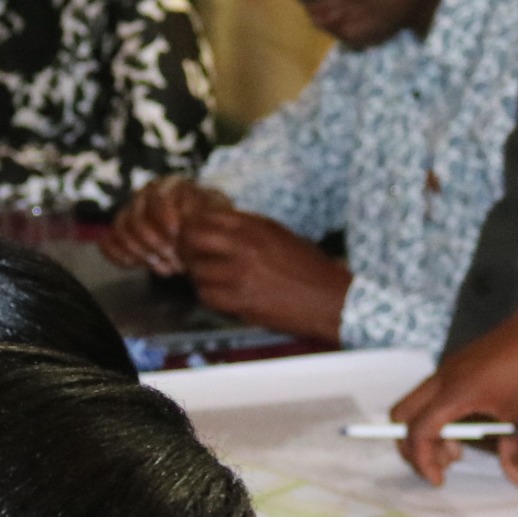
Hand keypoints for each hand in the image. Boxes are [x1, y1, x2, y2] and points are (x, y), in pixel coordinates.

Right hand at [103, 176, 228, 274]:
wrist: (201, 230)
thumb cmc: (210, 220)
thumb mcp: (218, 213)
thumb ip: (206, 215)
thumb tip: (188, 224)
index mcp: (169, 186)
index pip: (157, 199)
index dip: (165, 219)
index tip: (177, 237)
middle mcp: (145, 195)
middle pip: (137, 220)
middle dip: (156, 246)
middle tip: (177, 263)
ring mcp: (130, 212)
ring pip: (121, 231)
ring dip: (142, 254)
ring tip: (166, 269)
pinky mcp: (121, 231)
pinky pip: (108, 242)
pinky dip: (118, 255)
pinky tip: (135, 264)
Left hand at [178, 208, 348, 339]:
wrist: (330, 299)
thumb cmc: (310, 268)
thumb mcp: (281, 235)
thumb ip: (250, 229)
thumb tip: (218, 227)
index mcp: (257, 226)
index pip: (208, 216)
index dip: (194, 225)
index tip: (194, 234)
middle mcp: (246, 246)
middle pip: (194, 238)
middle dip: (186, 247)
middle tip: (190, 256)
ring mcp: (242, 274)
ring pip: (197, 270)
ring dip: (198, 275)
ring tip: (207, 279)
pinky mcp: (243, 300)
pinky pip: (208, 295)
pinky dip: (208, 295)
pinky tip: (219, 295)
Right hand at [392, 291, 517, 486]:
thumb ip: (515, 454)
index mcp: (455, 393)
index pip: (419, 432)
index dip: (422, 461)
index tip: (439, 480)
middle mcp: (442, 379)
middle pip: (401, 415)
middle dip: (410, 446)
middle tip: (438, 465)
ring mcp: (445, 370)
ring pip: (414, 404)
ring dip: (425, 432)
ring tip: (456, 450)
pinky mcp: (454, 366)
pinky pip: (430, 395)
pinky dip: (436, 416)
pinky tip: (465, 427)